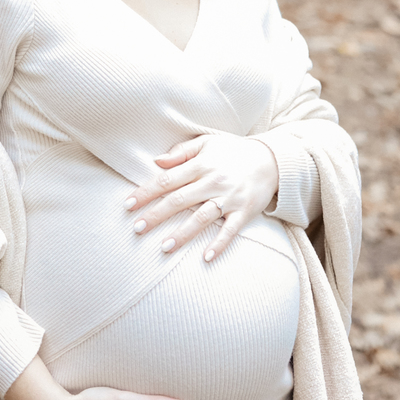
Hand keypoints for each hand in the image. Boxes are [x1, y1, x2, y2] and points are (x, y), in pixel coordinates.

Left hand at [124, 131, 279, 261]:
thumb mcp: (207, 142)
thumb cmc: (234, 151)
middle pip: (179, 200)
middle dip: (156, 215)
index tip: (127, 205)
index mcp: (201, 165)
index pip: (167, 180)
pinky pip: (230, 230)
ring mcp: (229, 199)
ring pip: (201, 218)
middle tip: (137, 228)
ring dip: (182, 234)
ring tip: (163, 247)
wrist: (272, 159)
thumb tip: (156, 161)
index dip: (146, 192)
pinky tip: (206, 257)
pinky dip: (219, 244)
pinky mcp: (244, 212)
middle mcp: (213, 182)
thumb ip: (181, 152)